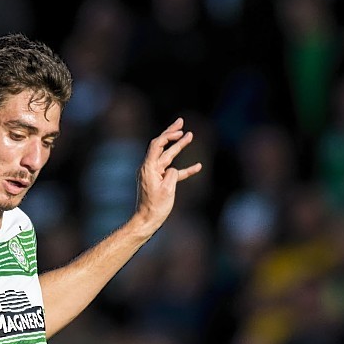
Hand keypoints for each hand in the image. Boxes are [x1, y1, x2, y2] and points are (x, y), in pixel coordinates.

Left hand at [131, 117, 201, 236]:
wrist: (146, 221)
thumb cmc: (155, 207)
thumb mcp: (167, 189)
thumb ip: (172, 174)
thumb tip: (173, 170)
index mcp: (148, 167)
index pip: (157, 144)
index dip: (167, 135)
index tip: (180, 131)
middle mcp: (149, 168)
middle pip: (161, 146)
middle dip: (171, 134)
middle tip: (181, 122)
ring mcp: (154, 175)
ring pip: (168, 157)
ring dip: (179, 147)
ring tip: (190, 135)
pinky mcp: (159, 182)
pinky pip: (173, 173)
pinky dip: (184, 169)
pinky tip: (197, 167)